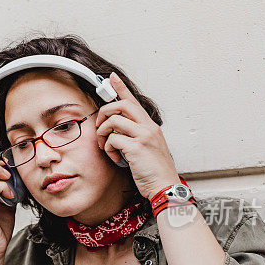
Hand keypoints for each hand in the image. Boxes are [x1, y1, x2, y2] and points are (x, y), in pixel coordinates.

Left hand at [94, 72, 180, 200]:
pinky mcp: (136, 148)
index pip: (134, 101)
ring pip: (113, 121)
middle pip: (120, 105)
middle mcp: (148, 127)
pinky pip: (112, 139)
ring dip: (103, 133)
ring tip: (106, 146)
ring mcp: (143, 136)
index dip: (121, 87)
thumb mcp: (147, 148)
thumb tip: (116, 130)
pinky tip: (116, 158)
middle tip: (100, 127)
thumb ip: (135, 136)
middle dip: (104, 112)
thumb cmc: (154, 171)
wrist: (164, 186)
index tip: (111, 78)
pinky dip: (108, 149)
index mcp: (150, 126)